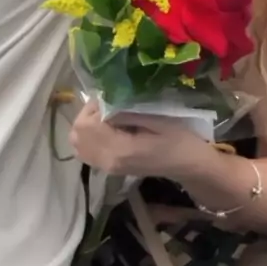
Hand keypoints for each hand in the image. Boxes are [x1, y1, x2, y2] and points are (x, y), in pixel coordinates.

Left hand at [70, 101, 209, 179]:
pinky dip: (89, 137)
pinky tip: (107, 128)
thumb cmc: (179, 139)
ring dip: (86, 125)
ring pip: (78, 144)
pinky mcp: (110, 169)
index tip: (110, 96)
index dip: (93, 107)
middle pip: (77, 135)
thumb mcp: (158, 119)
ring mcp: (108, 168)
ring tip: (106, 115)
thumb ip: (128, 113)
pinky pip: (86, 152)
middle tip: (107, 103)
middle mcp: (108, 161)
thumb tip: (105, 101)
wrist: (189, 165)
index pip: (87, 125)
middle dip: (87, 114)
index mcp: (120, 150)